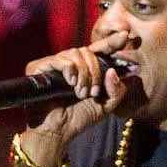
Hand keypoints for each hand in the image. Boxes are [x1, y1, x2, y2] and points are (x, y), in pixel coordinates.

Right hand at [21, 30, 138, 153]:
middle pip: (89, 52)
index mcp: (87, 69)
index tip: (126, 35)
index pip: (101, 50)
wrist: (58, 130)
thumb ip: (117, 90)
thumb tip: (113, 71)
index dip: (112, 42)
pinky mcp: (40, 67)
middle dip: (96, 72)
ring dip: (85, 75)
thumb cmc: (80, 118)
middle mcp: (71, 63)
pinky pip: (62, 60)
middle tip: (93, 92)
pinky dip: (70, 71)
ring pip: (77, 54)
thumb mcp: (106, 105)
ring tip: (80, 93)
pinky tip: (70, 84)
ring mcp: (55, 64)